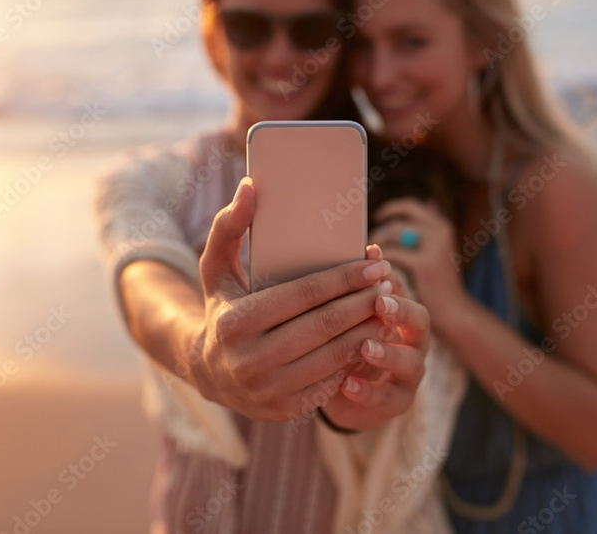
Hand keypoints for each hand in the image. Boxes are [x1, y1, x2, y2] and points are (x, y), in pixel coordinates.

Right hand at [194, 177, 397, 421]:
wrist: (208, 371)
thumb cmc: (223, 307)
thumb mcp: (217, 268)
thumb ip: (230, 226)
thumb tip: (251, 186)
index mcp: (235, 323)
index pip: (304, 295)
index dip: (345, 278)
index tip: (375, 263)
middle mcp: (250, 362)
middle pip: (325, 326)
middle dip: (364, 301)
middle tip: (388, 281)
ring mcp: (268, 391)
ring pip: (335, 356)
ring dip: (369, 330)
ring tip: (388, 307)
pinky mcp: (285, 410)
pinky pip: (333, 382)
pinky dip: (356, 359)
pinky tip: (372, 337)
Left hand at [315, 245, 430, 430]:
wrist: (346, 391)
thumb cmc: (348, 340)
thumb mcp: (349, 315)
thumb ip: (356, 287)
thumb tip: (366, 248)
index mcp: (401, 313)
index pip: (404, 292)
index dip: (392, 281)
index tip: (376, 271)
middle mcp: (412, 341)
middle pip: (421, 322)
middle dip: (402, 312)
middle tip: (381, 304)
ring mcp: (408, 374)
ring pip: (411, 363)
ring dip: (388, 354)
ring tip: (365, 346)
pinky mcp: (396, 402)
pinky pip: (388, 399)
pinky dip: (367, 392)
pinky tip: (346, 384)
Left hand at [371, 197, 468, 335]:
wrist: (452, 311)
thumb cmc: (437, 282)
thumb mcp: (434, 251)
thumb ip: (426, 230)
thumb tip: (429, 203)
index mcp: (441, 225)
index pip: (411, 206)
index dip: (391, 209)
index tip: (376, 218)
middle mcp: (440, 230)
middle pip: (401, 216)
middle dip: (381, 227)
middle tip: (368, 243)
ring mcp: (435, 245)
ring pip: (394, 232)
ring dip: (378, 243)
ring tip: (369, 258)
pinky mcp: (425, 264)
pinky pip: (393, 252)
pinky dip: (380, 261)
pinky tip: (374, 271)